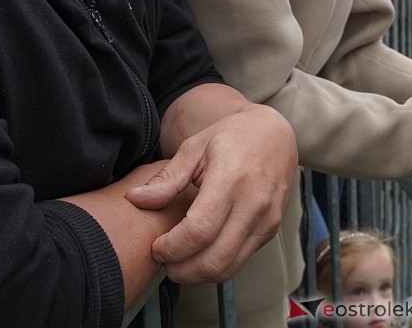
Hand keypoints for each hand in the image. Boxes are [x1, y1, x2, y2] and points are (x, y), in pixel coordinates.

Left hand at [126, 104, 295, 282]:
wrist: (276, 136)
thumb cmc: (232, 137)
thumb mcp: (196, 147)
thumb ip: (168, 178)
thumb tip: (135, 199)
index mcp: (232, 179)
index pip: (199, 231)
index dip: (172, 247)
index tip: (156, 246)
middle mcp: (254, 204)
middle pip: (213, 259)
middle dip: (181, 270)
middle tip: (163, 260)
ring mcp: (266, 220)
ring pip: (227, 268)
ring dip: (197, 275)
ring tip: (178, 260)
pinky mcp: (271, 231)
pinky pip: (239, 261)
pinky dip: (215, 266)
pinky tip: (199, 253)